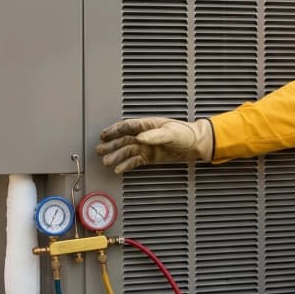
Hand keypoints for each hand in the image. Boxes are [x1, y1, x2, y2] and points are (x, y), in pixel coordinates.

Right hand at [96, 117, 213, 173]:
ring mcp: (146, 146)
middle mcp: (145, 135)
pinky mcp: (149, 157)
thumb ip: (156, 135)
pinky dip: (126, 165)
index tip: (104, 135)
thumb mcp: (171, 133)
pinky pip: (134, 161)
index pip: (127, 126)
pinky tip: (118, 168)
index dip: (115, 130)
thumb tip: (141, 137)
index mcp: (148, 125)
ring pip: (127, 151)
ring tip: (106, 161)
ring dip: (116, 156)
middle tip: (99, 150)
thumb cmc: (186, 134)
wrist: (195, 145)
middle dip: (111, 145)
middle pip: (123, 139)